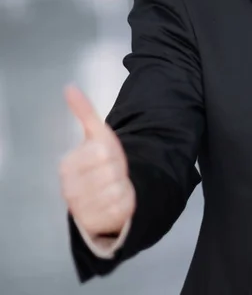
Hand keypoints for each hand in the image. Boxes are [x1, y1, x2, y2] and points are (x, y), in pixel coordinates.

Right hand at [59, 86, 135, 239]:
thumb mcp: (97, 135)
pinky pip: (121, 206)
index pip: (102, 152)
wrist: (105, 195)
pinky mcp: (95, 223)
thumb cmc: (101, 162)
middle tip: (113, 172)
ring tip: (115, 186)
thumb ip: (85, 112)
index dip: (111, 153)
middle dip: (118, 170)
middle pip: (111, 171)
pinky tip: (118, 200)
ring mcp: (80, 208)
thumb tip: (70, 87)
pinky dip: (126, 201)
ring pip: (117, 189)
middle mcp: (69, 189)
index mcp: (68, 165)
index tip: (106, 157)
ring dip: (123, 186)